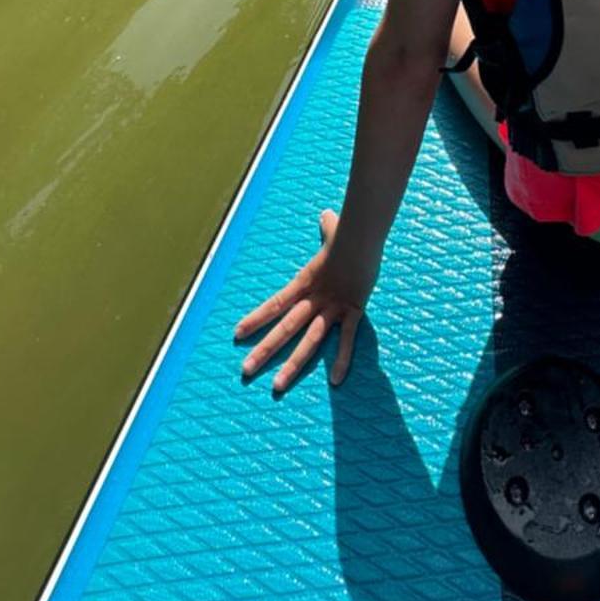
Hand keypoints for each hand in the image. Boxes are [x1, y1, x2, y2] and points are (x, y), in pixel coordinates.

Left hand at [233, 210, 370, 396]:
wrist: (363, 235)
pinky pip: (347, 339)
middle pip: (285, 327)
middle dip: (265, 350)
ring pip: (310, 340)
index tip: (237, 334)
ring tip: (277, 386)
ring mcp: (333, 306)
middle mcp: (314, 298)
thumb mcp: (333, 230)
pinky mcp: (353, 310)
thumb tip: (327, 214)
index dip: (255, 319)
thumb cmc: (348, 231)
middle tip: (245, 370)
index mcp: (305, 282)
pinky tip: (336, 381)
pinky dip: (342, 360)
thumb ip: (327, 227)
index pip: (274, 304)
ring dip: (293, 364)